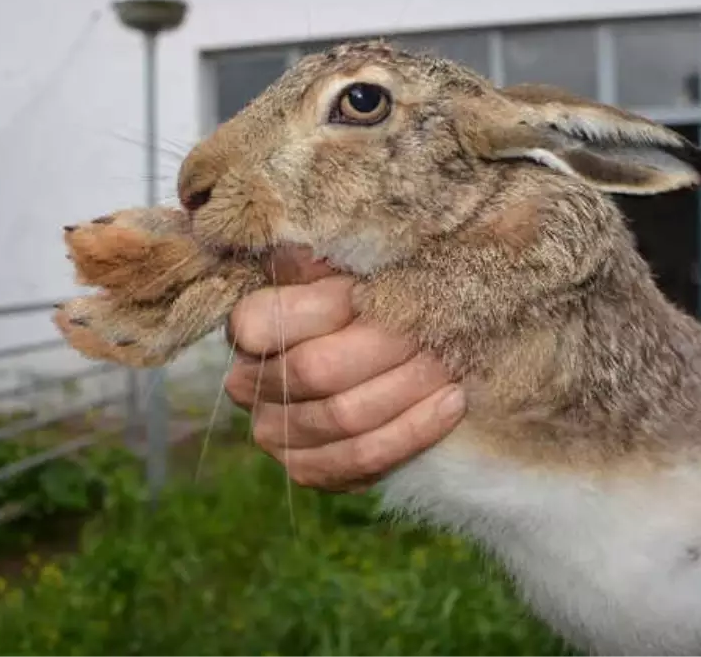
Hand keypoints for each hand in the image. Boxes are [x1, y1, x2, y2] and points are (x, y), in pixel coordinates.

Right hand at [222, 246, 465, 491]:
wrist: (376, 359)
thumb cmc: (363, 299)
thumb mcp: (344, 265)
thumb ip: (335, 251)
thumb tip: (340, 230)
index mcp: (247, 327)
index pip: (269, 321)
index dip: (330, 306)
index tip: (383, 288)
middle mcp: (248, 385)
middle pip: (317, 371)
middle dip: (386, 350)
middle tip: (438, 329)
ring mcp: (277, 435)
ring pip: (344, 420)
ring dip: (408, 391)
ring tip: (452, 363)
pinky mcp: (312, 471)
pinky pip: (364, 461)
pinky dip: (414, 432)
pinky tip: (451, 402)